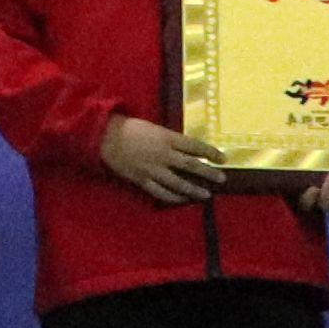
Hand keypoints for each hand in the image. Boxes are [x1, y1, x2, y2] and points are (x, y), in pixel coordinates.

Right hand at [95, 117, 221, 204]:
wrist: (105, 137)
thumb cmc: (129, 128)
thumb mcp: (154, 128)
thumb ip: (169, 139)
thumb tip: (186, 148)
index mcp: (167, 138)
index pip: (195, 146)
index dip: (211, 152)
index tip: (223, 158)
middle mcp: (163, 155)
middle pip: (191, 165)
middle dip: (208, 173)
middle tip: (222, 179)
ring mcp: (153, 169)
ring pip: (178, 182)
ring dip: (194, 189)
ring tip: (206, 195)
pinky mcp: (143, 179)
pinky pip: (161, 192)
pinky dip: (173, 197)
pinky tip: (181, 200)